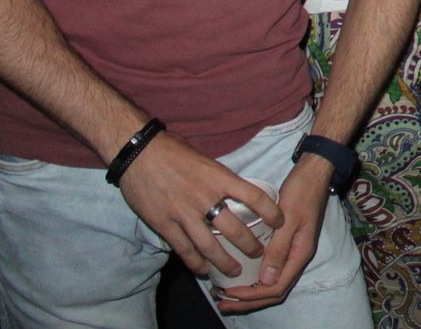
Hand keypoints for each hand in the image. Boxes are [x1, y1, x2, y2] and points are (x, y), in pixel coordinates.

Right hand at [116, 131, 282, 278]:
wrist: (140, 153)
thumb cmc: (174, 151)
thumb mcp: (206, 160)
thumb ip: (220, 178)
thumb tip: (234, 191)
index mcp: (220, 178)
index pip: (254, 197)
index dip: (271, 212)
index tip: (280, 221)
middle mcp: (205, 197)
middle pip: (235, 229)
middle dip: (250, 245)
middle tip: (259, 254)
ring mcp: (184, 213)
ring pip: (209, 246)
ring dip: (224, 261)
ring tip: (235, 270)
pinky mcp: (164, 224)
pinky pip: (184, 249)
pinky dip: (195, 262)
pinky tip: (203, 269)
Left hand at [213, 155, 332, 313]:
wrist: (313, 174)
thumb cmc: (301, 193)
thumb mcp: (288, 219)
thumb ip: (279, 249)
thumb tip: (266, 280)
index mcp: (300, 253)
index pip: (277, 287)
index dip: (252, 296)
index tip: (228, 292)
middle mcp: (297, 257)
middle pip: (275, 290)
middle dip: (249, 301)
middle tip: (222, 302)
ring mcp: (293, 251)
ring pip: (273, 282)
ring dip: (251, 293)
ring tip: (228, 294)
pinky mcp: (287, 244)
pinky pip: (272, 269)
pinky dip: (256, 278)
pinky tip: (242, 274)